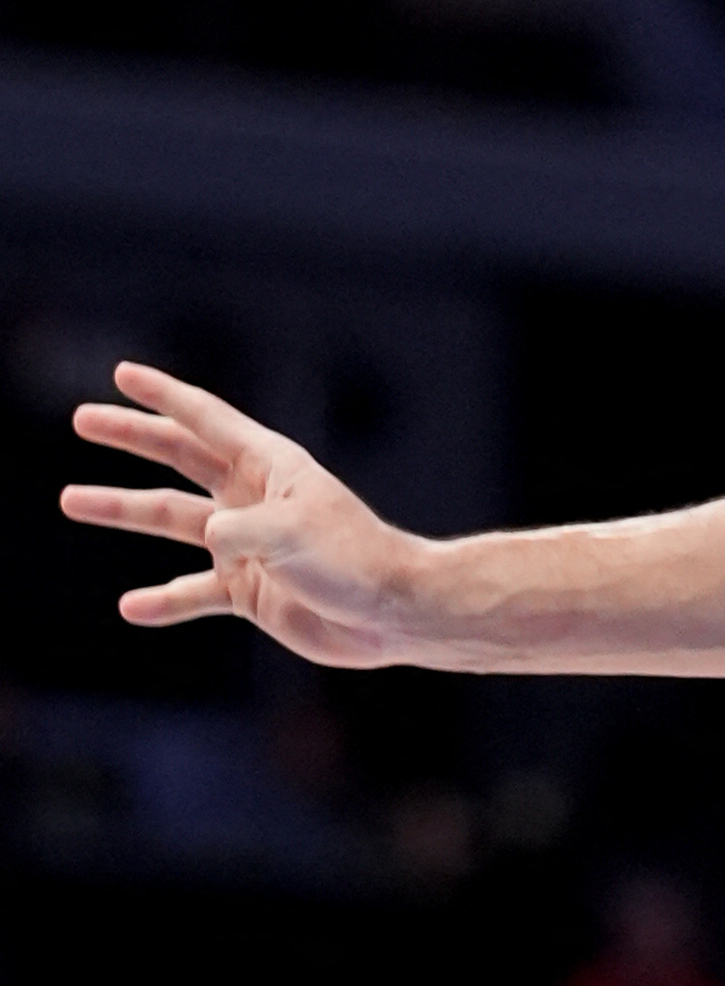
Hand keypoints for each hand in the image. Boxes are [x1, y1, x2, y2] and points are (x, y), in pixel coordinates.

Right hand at [61, 362, 425, 666]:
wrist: (392, 613)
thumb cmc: (355, 560)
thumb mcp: (293, 533)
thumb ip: (241, 529)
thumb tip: (210, 536)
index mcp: (271, 468)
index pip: (208, 420)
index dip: (165, 396)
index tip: (123, 372)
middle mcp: (254, 499)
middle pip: (180, 458)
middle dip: (132, 436)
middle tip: (82, 418)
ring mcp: (249, 544)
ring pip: (173, 521)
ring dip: (124, 510)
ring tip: (72, 500)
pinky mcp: (250, 590)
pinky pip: (194, 593)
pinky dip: (165, 600)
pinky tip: (132, 607)